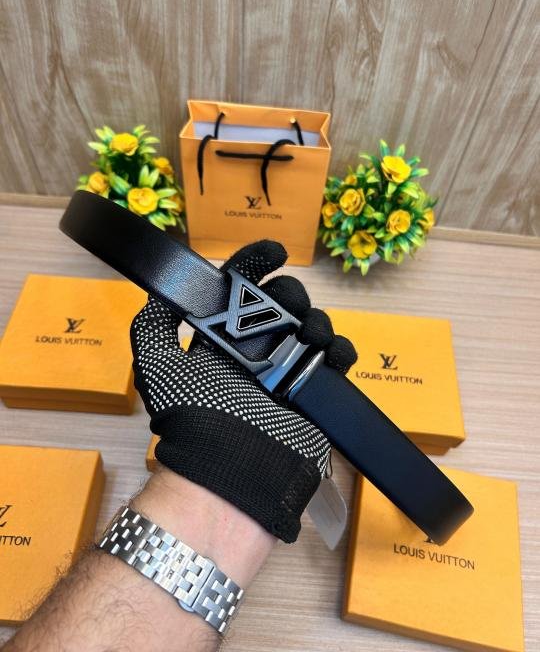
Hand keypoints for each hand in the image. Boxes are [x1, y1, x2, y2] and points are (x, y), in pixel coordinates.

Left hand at [130, 240, 355, 541]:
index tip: (274, 252)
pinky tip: (331, 353)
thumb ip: (153, 325)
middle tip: (286, 307)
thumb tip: (162, 289)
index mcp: (224, 339)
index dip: (256, 265)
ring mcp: (289, 370)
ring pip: (313, 324)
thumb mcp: (159, 367)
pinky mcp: (315, 392)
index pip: (242, 289)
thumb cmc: (193, 417)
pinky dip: (341, 350)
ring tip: (309, 334)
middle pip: (284, 301)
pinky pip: (337, 360)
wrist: (229, 474)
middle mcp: (257, 350)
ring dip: (315, 319)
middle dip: (289, 293)